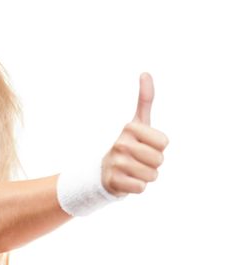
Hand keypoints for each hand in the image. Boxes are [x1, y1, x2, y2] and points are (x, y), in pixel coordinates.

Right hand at [101, 73, 168, 196]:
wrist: (104, 171)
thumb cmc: (127, 146)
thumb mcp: (137, 123)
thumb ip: (144, 99)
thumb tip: (146, 72)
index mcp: (129, 128)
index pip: (164, 142)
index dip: (158, 147)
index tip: (144, 145)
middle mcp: (120, 144)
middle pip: (159, 159)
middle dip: (153, 163)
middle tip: (139, 160)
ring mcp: (116, 163)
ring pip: (152, 175)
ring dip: (146, 176)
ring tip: (133, 170)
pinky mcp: (113, 181)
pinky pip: (141, 187)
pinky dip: (137, 187)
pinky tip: (127, 180)